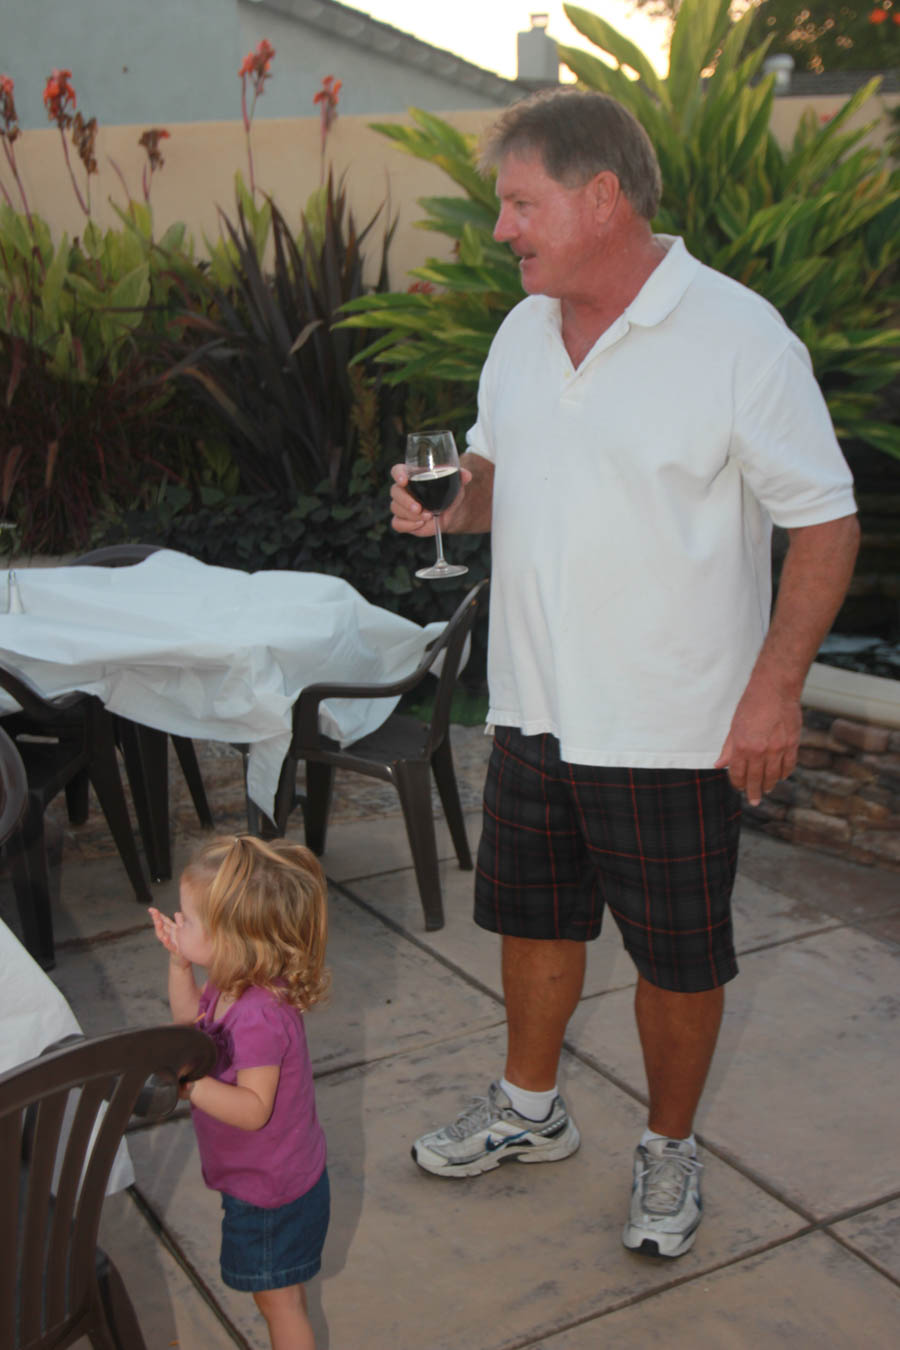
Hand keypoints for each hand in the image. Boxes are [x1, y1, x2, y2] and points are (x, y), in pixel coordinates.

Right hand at [148, 906, 189, 967]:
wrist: (183, 959)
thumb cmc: (182, 944)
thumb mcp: (183, 931)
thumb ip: (180, 922)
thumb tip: (176, 913)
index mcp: (171, 930)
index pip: (163, 921)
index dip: (157, 915)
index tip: (151, 909)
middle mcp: (168, 936)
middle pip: (161, 926)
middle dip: (156, 919)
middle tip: (153, 912)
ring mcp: (170, 943)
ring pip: (162, 935)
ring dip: (160, 929)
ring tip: (158, 921)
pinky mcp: (174, 950)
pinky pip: (170, 946)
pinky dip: (167, 942)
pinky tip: (165, 937)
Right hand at [389, 462, 471, 536]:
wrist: (449, 512)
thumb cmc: (448, 493)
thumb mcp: (455, 483)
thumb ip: (460, 476)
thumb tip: (467, 475)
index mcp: (411, 476)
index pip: (398, 471)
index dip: (398, 474)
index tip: (404, 480)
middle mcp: (402, 490)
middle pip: (395, 492)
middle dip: (406, 501)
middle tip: (419, 508)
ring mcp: (400, 506)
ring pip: (396, 508)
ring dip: (411, 515)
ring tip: (428, 517)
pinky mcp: (402, 520)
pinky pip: (397, 524)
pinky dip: (408, 525)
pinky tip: (420, 524)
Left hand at [715, 675, 801, 805]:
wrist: (775, 689)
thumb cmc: (752, 705)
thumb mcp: (734, 727)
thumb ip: (728, 749)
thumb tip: (719, 765)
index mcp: (742, 747)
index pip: (739, 774)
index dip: (738, 783)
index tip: (739, 787)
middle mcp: (760, 751)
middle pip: (756, 779)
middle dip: (754, 792)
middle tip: (754, 800)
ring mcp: (778, 749)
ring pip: (774, 776)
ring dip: (769, 785)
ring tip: (766, 790)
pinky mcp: (792, 744)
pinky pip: (789, 766)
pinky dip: (785, 773)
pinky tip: (781, 776)